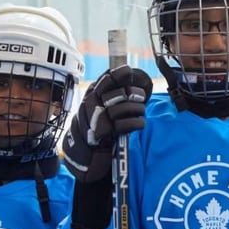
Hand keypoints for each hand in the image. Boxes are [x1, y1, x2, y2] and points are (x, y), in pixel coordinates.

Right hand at [62, 66, 152, 182]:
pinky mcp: (100, 135)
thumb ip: (117, 94)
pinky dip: (135, 123)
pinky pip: (121, 125)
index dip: (119, 74)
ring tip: (141, 112)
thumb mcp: (105, 108)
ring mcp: (94, 120)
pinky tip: (140, 123)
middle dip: (133, 93)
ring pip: (119, 108)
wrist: (86, 157)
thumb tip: (139, 78)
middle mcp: (91, 105)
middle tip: (142, 98)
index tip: (129, 72)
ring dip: (137, 109)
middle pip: (115, 93)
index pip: (106, 79)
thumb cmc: (101, 129)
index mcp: (93, 94)